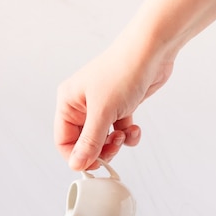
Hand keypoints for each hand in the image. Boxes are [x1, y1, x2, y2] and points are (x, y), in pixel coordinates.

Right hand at [54, 38, 173, 170]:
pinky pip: (120, 131)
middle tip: (114, 147)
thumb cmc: (122, 72)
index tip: (94, 164)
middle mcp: (82, 105)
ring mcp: (102, 106)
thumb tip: (76, 165)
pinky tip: (135, 128)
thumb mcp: (103, 112)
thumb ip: (90, 142)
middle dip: (100, 150)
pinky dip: (129, 135)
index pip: (63, 141)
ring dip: (116, 143)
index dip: (77, 156)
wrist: (152, 51)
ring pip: (103, 139)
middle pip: (84, 143)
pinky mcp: (121, 107)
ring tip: (125, 134)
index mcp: (68, 103)